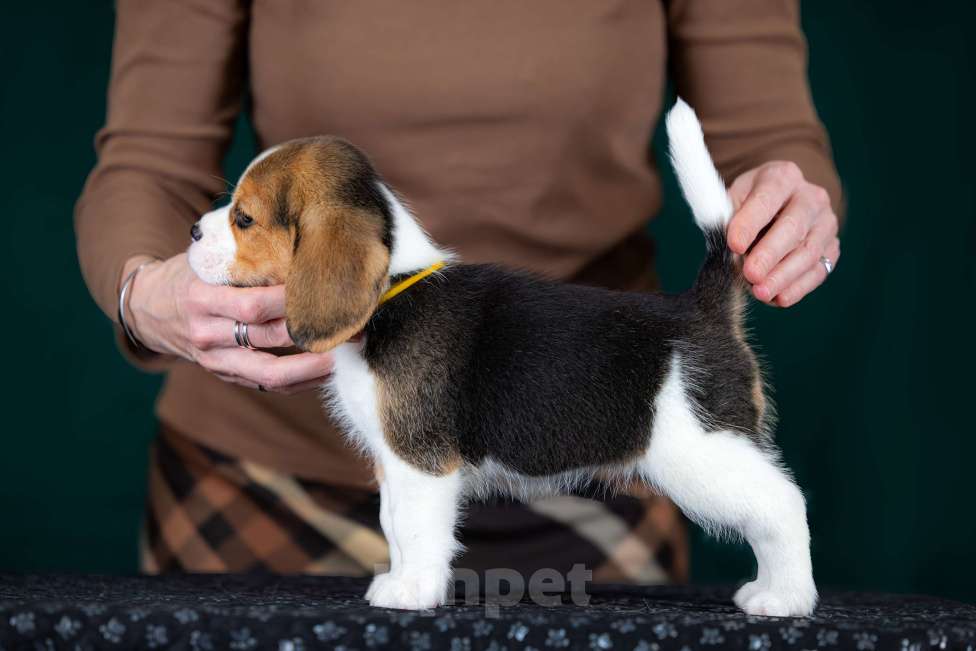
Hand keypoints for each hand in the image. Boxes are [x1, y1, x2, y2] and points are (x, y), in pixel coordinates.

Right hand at [122, 253, 332, 392]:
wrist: (148, 308)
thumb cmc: (189, 275)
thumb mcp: (205, 259)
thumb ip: (244, 258)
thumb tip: (301, 246)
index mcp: (201, 297)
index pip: (253, 304)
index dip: (291, 302)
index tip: (327, 294)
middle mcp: (207, 333)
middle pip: (268, 339)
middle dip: (313, 334)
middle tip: (352, 326)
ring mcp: (215, 360)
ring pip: (270, 374)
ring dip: (313, 367)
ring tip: (346, 355)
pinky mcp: (224, 376)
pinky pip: (266, 386)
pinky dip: (299, 382)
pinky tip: (326, 371)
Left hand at [727, 161, 840, 306]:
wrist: (781, 203)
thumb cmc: (750, 203)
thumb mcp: (734, 199)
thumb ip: (728, 220)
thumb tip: (731, 251)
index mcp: (782, 177)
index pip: (767, 198)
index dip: (750, 222)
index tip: (733, 244)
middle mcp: (810, 197)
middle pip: (794, 227)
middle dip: (770, 254)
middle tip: (750, 274)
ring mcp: (826, 223)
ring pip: (809, 252)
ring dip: (783, 276)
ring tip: (760, 292)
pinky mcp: (833, 248)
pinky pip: (819, 271)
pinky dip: (798, 287)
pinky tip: (780, 298)